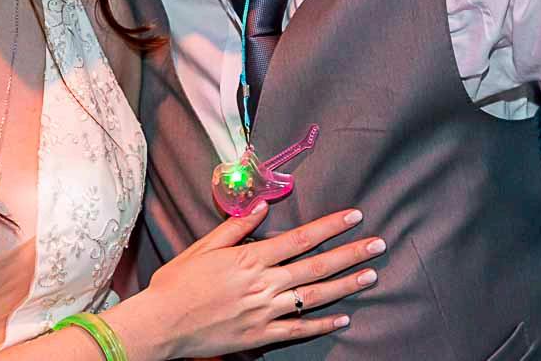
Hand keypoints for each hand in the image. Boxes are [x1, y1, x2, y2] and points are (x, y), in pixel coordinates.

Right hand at [123, 205, 382, 358]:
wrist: (161, 324)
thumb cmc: (177, 282)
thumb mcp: (203, 247)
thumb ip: (237, 228)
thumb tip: (262, 206)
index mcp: (250, 258)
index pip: (300, 238)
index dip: (330, 226)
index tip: (354, 216)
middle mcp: (264, 284)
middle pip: (316, 265)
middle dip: (351, 253)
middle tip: (378, 244)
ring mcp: (265, 312)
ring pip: (314, 296)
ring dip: (346, 285)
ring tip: (371, 275)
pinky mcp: (261, 335)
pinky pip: (298, 330)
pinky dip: (322, 324)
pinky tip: (344, 317)